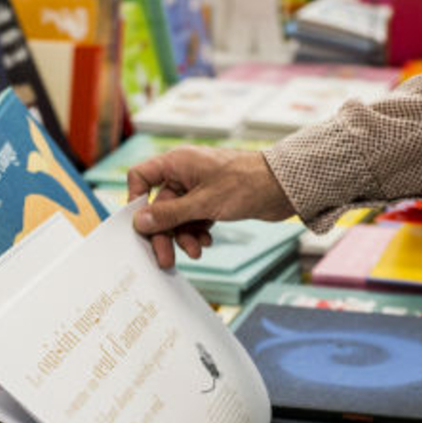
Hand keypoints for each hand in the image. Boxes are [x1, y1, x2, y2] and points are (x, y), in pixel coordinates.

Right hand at [127, 147, 292, 267]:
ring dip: (183, 237)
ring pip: (177, 217)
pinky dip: (197, 233)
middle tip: (165, 258)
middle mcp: (184, 173)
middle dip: (164, 233)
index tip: (141, 225)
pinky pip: (193, 220)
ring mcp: (198, 188)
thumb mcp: (203, 203)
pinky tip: (206, 242)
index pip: (141, 177)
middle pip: (159, 206)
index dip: (136, 200)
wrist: (285, 187)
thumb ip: (169, 214)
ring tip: (196, 251)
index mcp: (177, 163)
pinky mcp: (211, 201)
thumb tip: (139, 222)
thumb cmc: (247, 184)